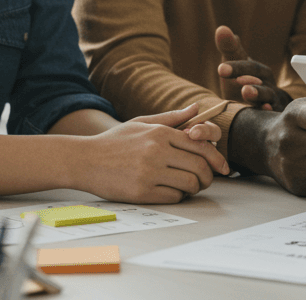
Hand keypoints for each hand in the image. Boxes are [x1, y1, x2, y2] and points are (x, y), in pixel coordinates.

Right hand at [79, 104, 231, 203]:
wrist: (83, 160)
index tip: (222, 167)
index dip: (216, 158)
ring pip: (190, 183)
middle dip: (210, 176)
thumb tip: (197, 109)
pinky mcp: (141, 192)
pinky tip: (174, 192)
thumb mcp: (141, 123)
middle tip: (208, 180)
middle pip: (200, 166)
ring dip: (196, 188)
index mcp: (160, 133)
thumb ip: (171, 118)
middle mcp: (157, 151)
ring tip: (192, 187)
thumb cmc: (114, 142)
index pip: (201, 145)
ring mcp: (149, 172)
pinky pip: (174, 197)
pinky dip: (180, 196)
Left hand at [215, 25, 292, 110]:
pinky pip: (272, 112)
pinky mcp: (272, 114)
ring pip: (267, 96)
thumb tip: (222, 29)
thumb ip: (229, 48)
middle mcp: (268, 84)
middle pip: (260, 80)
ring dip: (258, 94)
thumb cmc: (245, 81)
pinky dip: (269, 111)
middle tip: (238, 80)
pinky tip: (264, 109)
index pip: (248, 66)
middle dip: (249, 80)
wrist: (263, 104)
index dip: (236, 67)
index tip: (221, 69)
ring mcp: (271, 100)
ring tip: (246, 92)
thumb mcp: (236, 65)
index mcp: (259, 71)